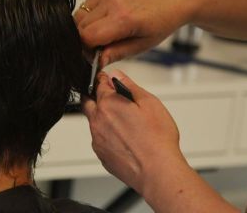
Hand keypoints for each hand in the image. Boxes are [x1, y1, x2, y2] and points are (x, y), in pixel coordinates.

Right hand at [74, 0, 191, 66]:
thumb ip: (116, 53)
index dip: (87, 49)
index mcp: (123, 18)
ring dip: (87, 26)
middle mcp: (111, 1)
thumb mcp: (142, 45)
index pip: (87, 37)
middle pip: (80, 26)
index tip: (96, 54)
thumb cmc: (161, 21)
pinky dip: (91, 15)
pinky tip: (108, 17)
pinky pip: (86, 5)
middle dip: (87, 39)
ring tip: (107, 30)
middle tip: (103, 44)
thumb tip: (97, 61)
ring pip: (79, 16)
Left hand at [82, 70, 184, 195]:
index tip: (108, 78)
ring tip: (122, 119)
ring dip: (102, 116)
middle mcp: (98, 121)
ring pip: (93, 121)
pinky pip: (99, 139)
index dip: (104, 79)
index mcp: (108, 104)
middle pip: (88, 101)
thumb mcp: (148, 102)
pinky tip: (123, 137)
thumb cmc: (157, 138)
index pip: (99, 84)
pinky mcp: (102, 155)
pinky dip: (107, 134)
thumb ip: (129, 85)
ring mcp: (98, 140)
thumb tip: (116, 75)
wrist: (157, 170)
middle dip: (96, 95)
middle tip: (109, 96)